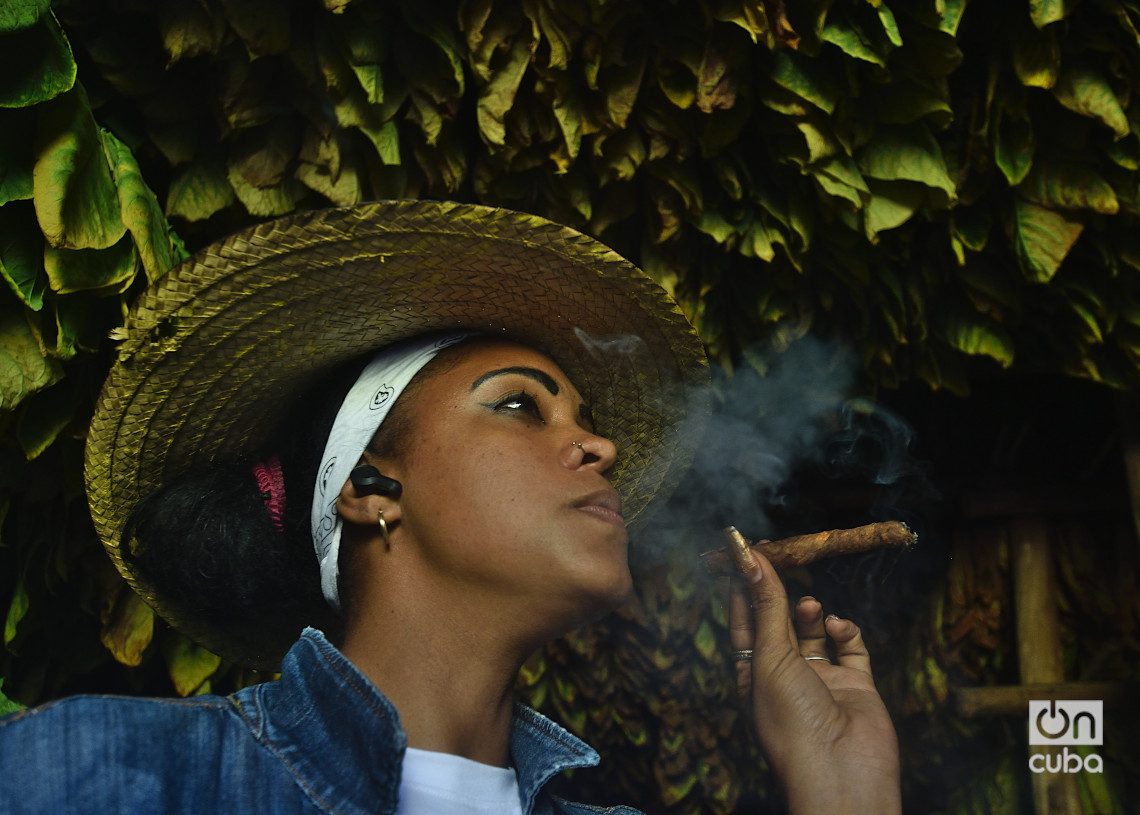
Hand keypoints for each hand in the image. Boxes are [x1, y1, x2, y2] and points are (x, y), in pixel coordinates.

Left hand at [728, 543, 900, 813]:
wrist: (841, 772)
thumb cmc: (791, 721)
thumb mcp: (770, 657)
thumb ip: (767, 606)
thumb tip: (752, 559)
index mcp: (752, 674)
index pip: (743, 622)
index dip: (743, 588)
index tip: (742, 551)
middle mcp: (784, 676)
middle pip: (778, 622)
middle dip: (777, 591)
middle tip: (780, 554)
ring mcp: (821, 680)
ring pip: (813, 631)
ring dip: (810, 612)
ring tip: (809, 606)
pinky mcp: (856, 685)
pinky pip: (850, 647)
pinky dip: (844, 630)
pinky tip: (836, 627)